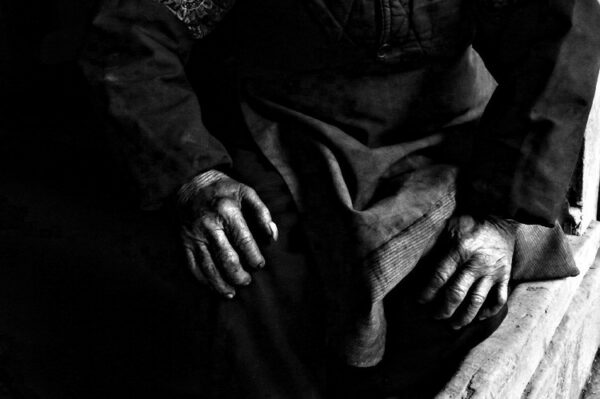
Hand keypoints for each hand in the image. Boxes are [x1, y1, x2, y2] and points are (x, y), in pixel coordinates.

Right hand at [177, 170, 277, 297]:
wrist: (188, 183)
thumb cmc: (222, 189)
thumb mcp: (246, 192)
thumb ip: (262, 213)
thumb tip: (271, 236)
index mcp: (227, 211)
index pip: (244, 241)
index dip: (254, 257)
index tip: (259, 265)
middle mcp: (209, 226)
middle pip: (226, 259)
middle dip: (239, 275)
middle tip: (247, 280)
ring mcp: (194, 236)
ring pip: (208, 267)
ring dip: (221, 284)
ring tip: (232, 292)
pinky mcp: (184, 243)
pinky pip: (192, 267)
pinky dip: (203, 280)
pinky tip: (214, 287)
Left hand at [418, 214, 515, 328]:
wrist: (501, 215)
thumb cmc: (468, 221)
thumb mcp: (447, 227)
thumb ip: (432, 244)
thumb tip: (412, 261)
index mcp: (460, 250)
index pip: (439, 277)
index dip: (427, 292)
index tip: (419, 301)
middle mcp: (477, 263)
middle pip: (457, 294)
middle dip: (443, 309)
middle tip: (434, 316)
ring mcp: (493, 272)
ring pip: (477, 302)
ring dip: (464, 317)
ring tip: (453, 325)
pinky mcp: (505, 276)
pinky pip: (499, 300)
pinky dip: (489, 312)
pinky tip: (479, 318)